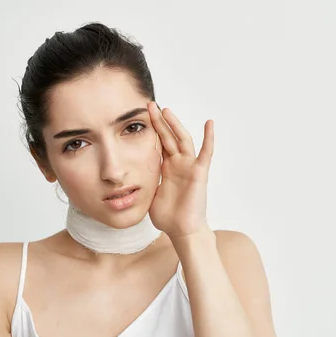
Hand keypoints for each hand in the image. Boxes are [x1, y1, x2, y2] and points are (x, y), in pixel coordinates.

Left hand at [147, 102, 213, 239]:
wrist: (182, 231)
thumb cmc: (168, 217)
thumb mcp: (149, 195)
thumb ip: (143, 183)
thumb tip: (125, 181)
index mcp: (166, 169)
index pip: (158, 144)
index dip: (151, 130)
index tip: (142, 116)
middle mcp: (178, 164)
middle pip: (168, 137)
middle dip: (159, 121)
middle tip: (150, 105)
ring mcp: (189, 167)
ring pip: (182, 140)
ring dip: (175, 124)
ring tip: (166, 110)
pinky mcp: (199, 172)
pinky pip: (206, 153)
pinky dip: (209, 138)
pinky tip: (209, 123)